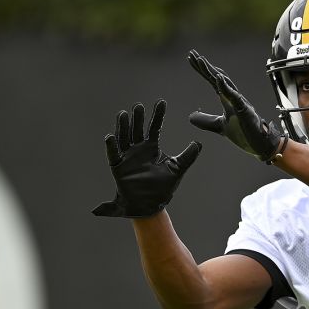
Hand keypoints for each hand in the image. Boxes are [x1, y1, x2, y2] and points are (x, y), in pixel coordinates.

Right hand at [92, 100, 201, 217]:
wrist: (151, 206)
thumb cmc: (163, 189)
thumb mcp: (177, 170)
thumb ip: (187, 156)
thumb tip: (198, 143)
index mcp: (151, 148)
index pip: (154, 127)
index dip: (158, 115)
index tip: (161, 102)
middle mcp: (138, 149)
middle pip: (137, 129)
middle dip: (138, 118)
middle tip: (139, 106)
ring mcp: (127, 157)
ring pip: (124, 138)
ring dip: (123, 127)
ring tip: (123, 114)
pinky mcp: (118, 168)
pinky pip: (113, 155)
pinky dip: (111, 147)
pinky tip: (110, 137)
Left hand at [187, 49, 285, 163]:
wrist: (260, 145)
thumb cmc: (243, 133)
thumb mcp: (219, 126)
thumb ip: (206, 120)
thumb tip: (190, 117)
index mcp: (227, 98)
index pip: (212, 81)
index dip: (202, 70)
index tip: (191, 58)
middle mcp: (233, 96)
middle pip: (217, 77)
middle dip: (204, 66)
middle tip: (192, 54)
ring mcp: (240, 102)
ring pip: (225, 83)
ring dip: (212, 72)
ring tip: (201, 61)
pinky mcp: (244, 110)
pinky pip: (234, 96)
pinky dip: (226, 87)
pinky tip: (218, 78)